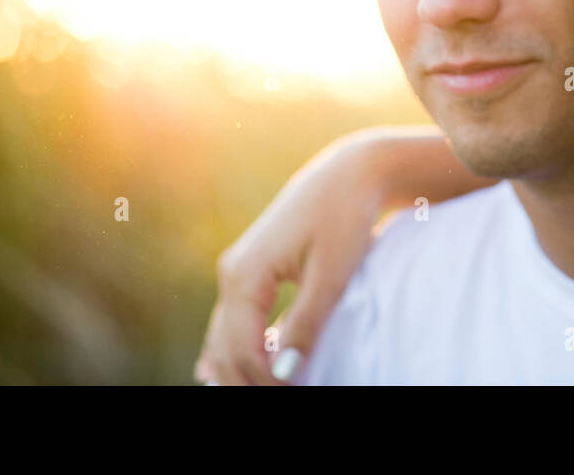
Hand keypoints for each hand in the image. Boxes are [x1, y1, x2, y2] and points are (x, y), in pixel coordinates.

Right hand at [195, 131, 388, 384]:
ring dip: (238, 369)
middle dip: (245, 382)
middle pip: (226, 347)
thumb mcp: (331, 276)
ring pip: (224, 336)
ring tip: (257, 392)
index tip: (294, 393)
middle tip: (275, 400)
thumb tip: (283, 374)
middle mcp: (231, 273)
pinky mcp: (251, 270)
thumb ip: (305, 325)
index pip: (244, 348)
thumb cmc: (343, 218)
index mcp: (244, 275)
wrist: (349, 174)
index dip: (266, 381)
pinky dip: (234, 349)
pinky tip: (224, 374)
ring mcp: (237, 270)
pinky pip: (233, 321)